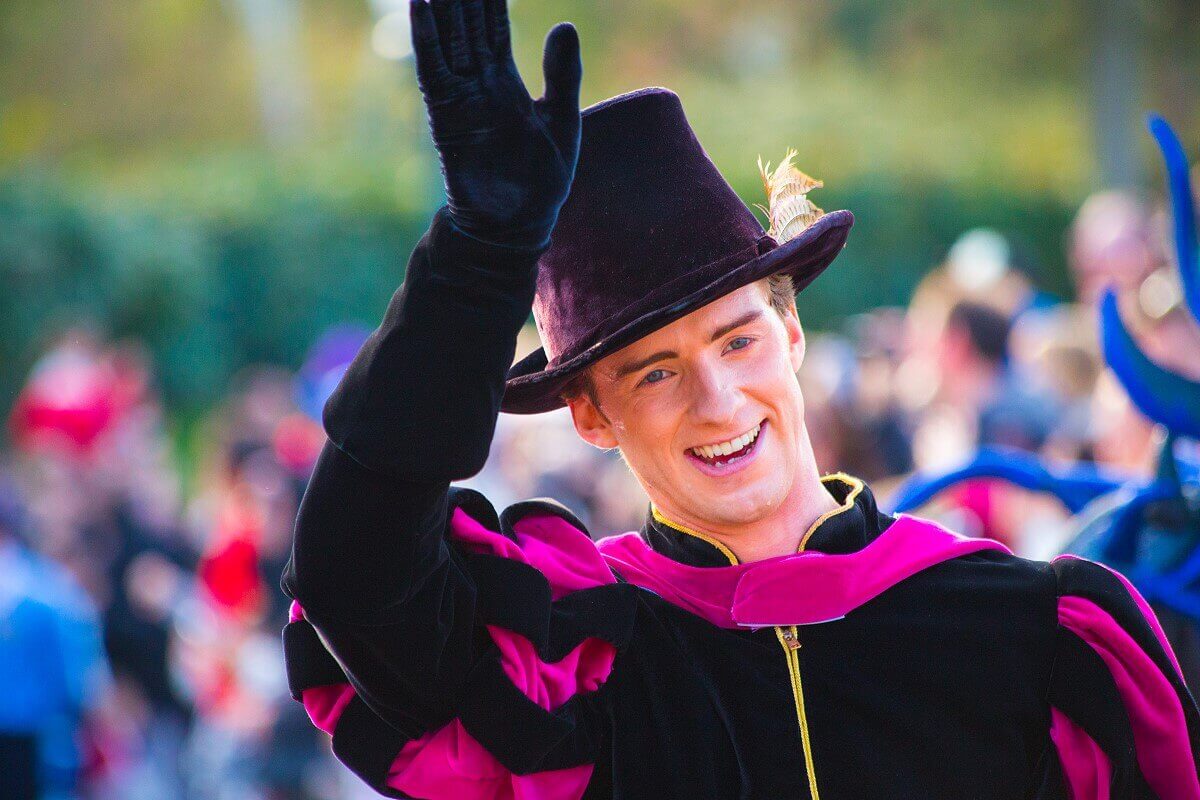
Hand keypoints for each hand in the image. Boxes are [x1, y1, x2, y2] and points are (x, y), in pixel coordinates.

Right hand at [409, 0, 582, 248]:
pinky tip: (421, 4)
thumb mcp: (562, 119)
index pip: (493, 26)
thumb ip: (562, 73)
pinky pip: (433, 69)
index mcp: (504, 82)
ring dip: (442, 3)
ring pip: (447, 37)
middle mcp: (478, 84)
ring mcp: (460, 98)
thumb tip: (565, 23)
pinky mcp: (446, 115)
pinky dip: (426, 37)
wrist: (517, 224)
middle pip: (466, 24)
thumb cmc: (541, 180)